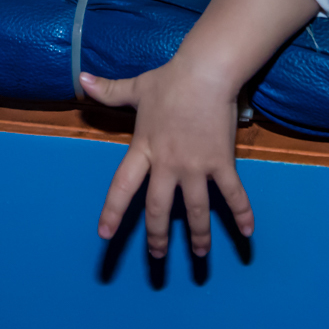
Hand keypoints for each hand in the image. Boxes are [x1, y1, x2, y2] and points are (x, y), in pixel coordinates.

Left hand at [80, 57, 252, 258]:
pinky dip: (242, 213)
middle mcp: (168, 163)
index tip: (104, 235)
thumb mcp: (135, 87)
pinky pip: (233, 193)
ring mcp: (196, 166)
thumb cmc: (170, 79)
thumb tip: (81, 80)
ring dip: (198, 236)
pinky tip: (248, 233)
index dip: (113, 211)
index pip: (122, 186)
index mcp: (144, 148)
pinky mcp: (221, 161)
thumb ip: (107, 90)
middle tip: (157, 256)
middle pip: (158, 208)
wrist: (205, 72)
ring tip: (200, 254)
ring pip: (195, 210)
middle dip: (157, 236)